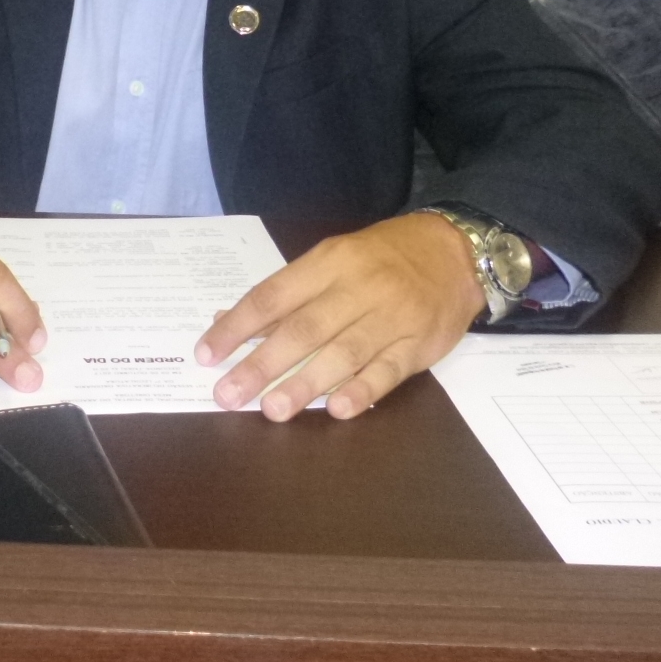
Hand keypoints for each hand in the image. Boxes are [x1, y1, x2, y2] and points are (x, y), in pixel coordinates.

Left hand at [193, 213, 485, 420]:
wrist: (453, 251)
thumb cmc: (381, 258)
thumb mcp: (332, 260)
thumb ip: (286, 295)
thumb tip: (229, 322)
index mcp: (329, 261)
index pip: (273, 295)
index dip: (237, 326)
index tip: (207, 354)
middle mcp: (358, 287)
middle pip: (304, 328)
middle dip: (262, 364)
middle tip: (229, 395)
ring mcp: (392, 316)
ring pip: (343, 352)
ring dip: (306, 384)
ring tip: (273, 410)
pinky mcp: (420, 344)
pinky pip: (388, 371)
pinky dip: (362, 390)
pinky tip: (337, 409)